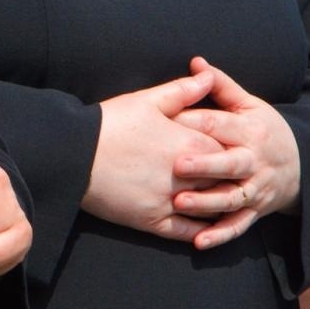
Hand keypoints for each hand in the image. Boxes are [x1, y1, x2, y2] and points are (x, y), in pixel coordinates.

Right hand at [81, 67, 222, 240]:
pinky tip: (205, 227)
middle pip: (223, 181)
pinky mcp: (152, 221)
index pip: (228, 150)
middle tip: (235, 176)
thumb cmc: (111, 123)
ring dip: (219, 206)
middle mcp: (187, 177)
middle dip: (228, 178)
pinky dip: (200, 232)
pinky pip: (186, 232)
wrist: (74, 153)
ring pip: (209, 209)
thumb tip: (208, 76)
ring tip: (225, 201)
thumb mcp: (147, 100)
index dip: (232, 148)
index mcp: (191, 145)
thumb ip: (183, 90)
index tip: (235, 147)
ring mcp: (170, 202)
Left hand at [170, 57, 301, 250]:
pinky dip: (219, 235)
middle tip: (177, 166)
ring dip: (206, 203)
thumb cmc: (264, 129)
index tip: (167, 121)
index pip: (220, 125)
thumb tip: (196, 62)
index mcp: (249, 130)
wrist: (302, 165)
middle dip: (204, 165)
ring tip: (180, 204)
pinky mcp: (256, 211)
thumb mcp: (249, 104)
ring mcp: (256, 189)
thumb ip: (220, 85)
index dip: (194, 122)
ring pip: (231, 198)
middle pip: (229, 163)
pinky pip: (238, 225)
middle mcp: (254, 160)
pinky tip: (197, 241)